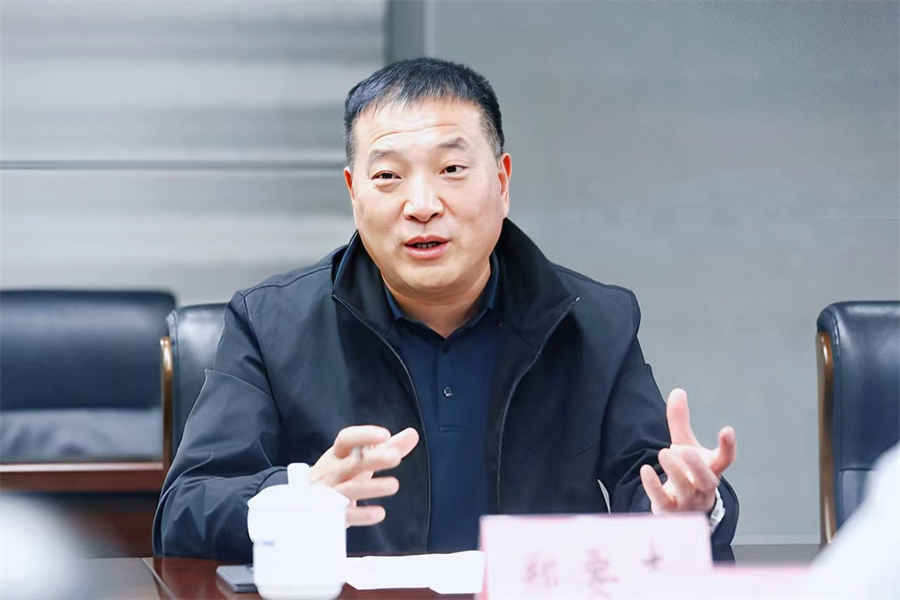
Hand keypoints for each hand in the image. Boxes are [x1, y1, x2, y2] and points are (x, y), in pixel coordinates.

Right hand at [310, 425, 418, 526]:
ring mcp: (329, 493)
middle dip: (373, 459)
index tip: (385, 435)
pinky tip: (379, 513)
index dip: (364, 435)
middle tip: (395, 456)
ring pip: (350, 488)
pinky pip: (345, 515)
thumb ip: (387, 448)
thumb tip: (412, 434)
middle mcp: (332, 471)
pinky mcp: (330, 515)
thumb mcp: (359, 459)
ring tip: (394, 485)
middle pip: (352, 463)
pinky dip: (362, 515)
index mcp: (338, 455)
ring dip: (372, 486)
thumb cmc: (339, 475)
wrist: (302, 504)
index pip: (346, 439)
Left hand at [639, 388, 736, 513]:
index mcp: (711, 469)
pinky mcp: (670, 509)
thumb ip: (680, 421)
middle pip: (707, 478)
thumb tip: (678, 391)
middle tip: (685, 449)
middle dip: (697, 465)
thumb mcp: (684, 445)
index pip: (725, 459)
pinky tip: (646, 470)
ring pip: (686, 489)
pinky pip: (663, 499)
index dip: (728, 446)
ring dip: (675, 471)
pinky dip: (653, 486)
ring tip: (664, 452)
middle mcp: (703, 486)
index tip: (727, 430)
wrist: (682, 509)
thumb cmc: (687, 473)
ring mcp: (688, 500)